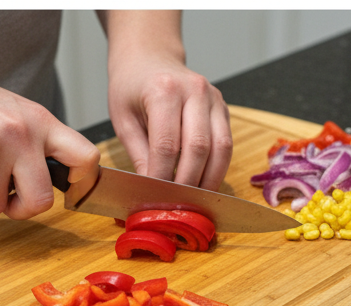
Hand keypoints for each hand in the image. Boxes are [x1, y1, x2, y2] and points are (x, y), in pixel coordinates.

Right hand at [0, 66, 99, 218]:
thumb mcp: (16, 114)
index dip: (84, 182)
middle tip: (8, 197)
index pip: (85, 158)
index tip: (71, 188)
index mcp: (40, 121)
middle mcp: (20, 134)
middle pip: (41, 201)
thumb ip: (39, 143)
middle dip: (22, 208)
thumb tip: (64, 181)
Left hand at [102, 11, 232, 190]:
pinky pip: (226, 147)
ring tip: (195, 198)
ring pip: (220, 150)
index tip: (157, 197)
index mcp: (163, 89)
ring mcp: (214, 99)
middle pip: (198, 149)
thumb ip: (139, 154)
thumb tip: (152, 190)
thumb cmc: (132, 86)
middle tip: (178, 203)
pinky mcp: (223, 109)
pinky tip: (204, 182)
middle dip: (188, 182)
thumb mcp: (123, 118)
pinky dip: (217, 169)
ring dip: (208, 180)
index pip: (167, 144)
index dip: (163, 176)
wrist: (150, 57)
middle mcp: (194, 90)